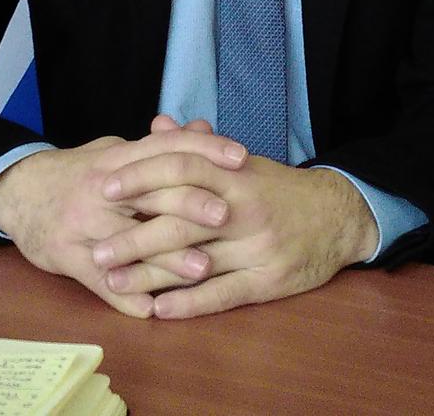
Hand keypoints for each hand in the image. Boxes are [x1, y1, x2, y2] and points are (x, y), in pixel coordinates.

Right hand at [0, 125, 246, 316]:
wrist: (17, 191)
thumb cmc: (79, 173)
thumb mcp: (117, 152)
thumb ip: (159, 145)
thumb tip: (203, 128)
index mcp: (118, 159)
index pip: (166, 147)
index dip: (204, 150)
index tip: (241, 158)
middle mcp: (101, 188)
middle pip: (149, 191)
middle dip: (190, 203)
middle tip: (227, 214)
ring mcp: (82, 224)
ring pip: (128, 240)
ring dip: (166, 257)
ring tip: (202, 269)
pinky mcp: (66, 255)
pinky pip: (97, 280)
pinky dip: (125, 296)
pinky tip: (151, 310)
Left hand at [92, 134, 379, 318]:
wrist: (338, 217)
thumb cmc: (276, 189)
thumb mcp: (240, 162)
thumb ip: (197, 145)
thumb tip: (156, 125)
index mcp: (235, 174)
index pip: (181, 168)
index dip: (141, 177)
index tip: (104, 189)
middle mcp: (244, 209)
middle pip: (181, 220)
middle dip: (134, 236)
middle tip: (96, 248)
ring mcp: (257, 248)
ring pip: (196, 262)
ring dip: (151, 275)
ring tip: (114, 282)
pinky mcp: (269, 281)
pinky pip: (224, 295)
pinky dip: (189, 303)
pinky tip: (159, 309)